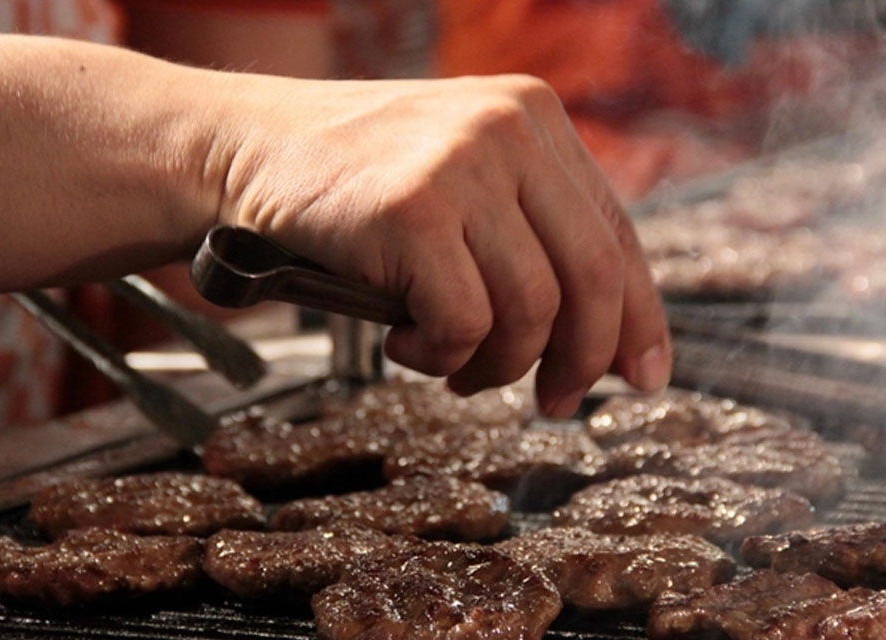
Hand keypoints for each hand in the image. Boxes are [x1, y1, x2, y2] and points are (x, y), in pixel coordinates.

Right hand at [204, 73, 670, 415]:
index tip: (642, 376)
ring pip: (531, 309)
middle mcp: (509, 130)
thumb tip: (602, 339)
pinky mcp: (413, 210)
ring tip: (453, 368)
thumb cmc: (353, 185)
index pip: (614, 232)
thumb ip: (528, 234)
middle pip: (591, 277)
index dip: (639, 317)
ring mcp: (460, 166)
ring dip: (496, 364)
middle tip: (556, 403)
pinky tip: (405, 345)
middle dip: (582, 359)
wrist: (243, 151)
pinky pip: (465, 322)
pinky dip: (441, 356)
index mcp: (534, 118)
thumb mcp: (460, 182)